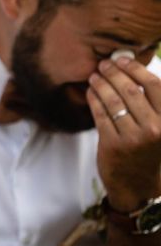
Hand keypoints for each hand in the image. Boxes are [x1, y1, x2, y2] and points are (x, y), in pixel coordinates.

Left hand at [87, 57, 160, 211]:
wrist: (137, 185)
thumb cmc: (148, 151)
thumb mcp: (159, 128)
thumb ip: (151, 104)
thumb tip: (133, 71)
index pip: (154, 86)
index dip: (136, 69)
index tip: (122, 60)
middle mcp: (155, 129)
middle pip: (131, 90)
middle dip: (114, 73)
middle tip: (103, 64)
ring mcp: (133, 138)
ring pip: (113, 101)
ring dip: (101, 84)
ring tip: (94, 76)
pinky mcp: (113, 145)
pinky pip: (100, 115)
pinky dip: (94, 99)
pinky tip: (90, 91)